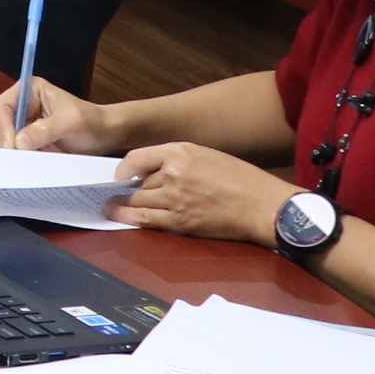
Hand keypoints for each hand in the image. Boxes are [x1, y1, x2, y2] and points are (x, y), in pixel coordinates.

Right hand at [0, 78, 117, 152]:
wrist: (106, 135)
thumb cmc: (92, 122)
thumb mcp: (72, 122)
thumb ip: (46, 130)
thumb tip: (19, 142)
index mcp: (29, 90)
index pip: (1, 107)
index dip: (3, 128)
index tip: (12, 147)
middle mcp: (21, 104)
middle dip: (4, 141)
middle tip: (16, 159)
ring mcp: (21, 122)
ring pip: (0, 138)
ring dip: (9, 151)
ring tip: (25, 162)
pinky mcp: (25, 139)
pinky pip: (11, 148)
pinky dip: (15, 158)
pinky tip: (26, 164)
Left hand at [106, 141, 294, 243]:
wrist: (263, 205)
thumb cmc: (241, 178)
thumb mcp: (207, 155)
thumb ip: (178, 160)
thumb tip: (152, 171)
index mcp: (180, 152)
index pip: (137, 157)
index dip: (124, 168)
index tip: (120, 175)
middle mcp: (173, 173)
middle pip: (139, 182)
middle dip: (130, 188)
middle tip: (120, 193)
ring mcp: (175, 198)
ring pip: (138, 200)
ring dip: (124, 203)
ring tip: (111, 205)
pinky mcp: (180, 221)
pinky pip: (145, 219)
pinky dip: (127, 217)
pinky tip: (116, 216)